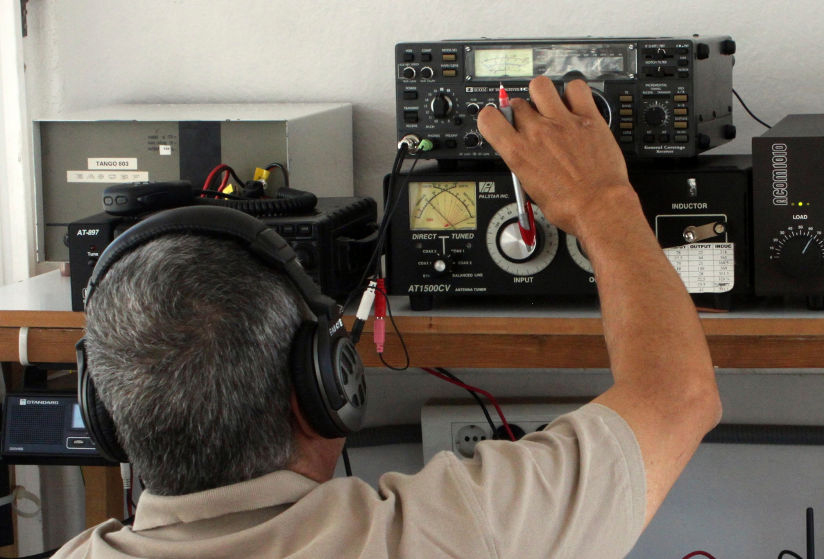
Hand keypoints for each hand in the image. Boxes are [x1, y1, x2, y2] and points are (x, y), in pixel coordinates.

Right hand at [477, 76, 634, 236]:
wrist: (598, 206)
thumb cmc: (568, 206)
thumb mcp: (531, 189)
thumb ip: (524, 163)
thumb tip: (524, 154)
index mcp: (518, 152)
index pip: (488, 118)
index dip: (492, 117)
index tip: (499, 121)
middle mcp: (537, 132)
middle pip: (516, 104)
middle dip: (521, 112)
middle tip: (532, 123)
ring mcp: (562, 122)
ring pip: (540, 86)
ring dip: (541, 94)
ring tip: (549, 106)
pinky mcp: (587, 118)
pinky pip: (576, 87)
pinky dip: (573, 92)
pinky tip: (574, 104)